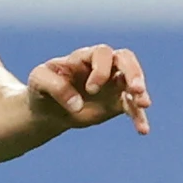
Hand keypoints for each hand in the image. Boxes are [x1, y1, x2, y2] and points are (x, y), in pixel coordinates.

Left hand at [26, 43, 151, 135]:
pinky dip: (138, 117)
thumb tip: (77, 104)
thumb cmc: (42, 89)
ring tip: (143, 105)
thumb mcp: (39, 81)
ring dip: (140, 93)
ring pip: (134, 82)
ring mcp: (112, 84)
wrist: (46, 109)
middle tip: (135, 90)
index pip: (102, 53)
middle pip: (126, 60)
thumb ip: (56, 87)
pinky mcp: (117, 103)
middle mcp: (103, 66)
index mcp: (84, 57)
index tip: (90, 90)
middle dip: (133, 73)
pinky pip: (133, 107)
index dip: (101, 70)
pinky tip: (142, 129)